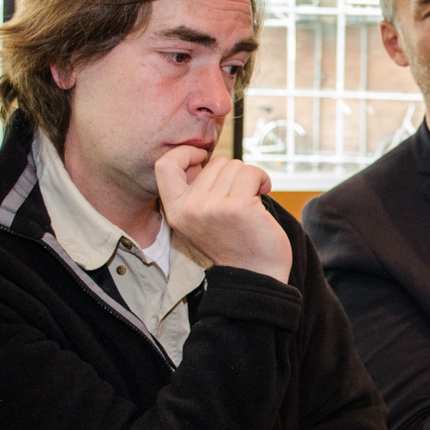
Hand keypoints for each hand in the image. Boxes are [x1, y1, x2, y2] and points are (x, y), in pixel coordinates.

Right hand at [154, 146, 291, 281]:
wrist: (256, 275)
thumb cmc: (234, 243)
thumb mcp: (200, 219)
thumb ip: (195, 191)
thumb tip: (202, 158)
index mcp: (175, 211)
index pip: (165, 164)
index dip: (185, 153)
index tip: (203, 160)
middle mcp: (189, 208)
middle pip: (214, 163)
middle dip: (233, 174)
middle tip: (239, 197)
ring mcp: (212, 207)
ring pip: (235, 166)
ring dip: (249, 178)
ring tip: (251, 200)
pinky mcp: (238, 206)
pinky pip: (252, 173)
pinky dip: (262, 179)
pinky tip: (263, 195)